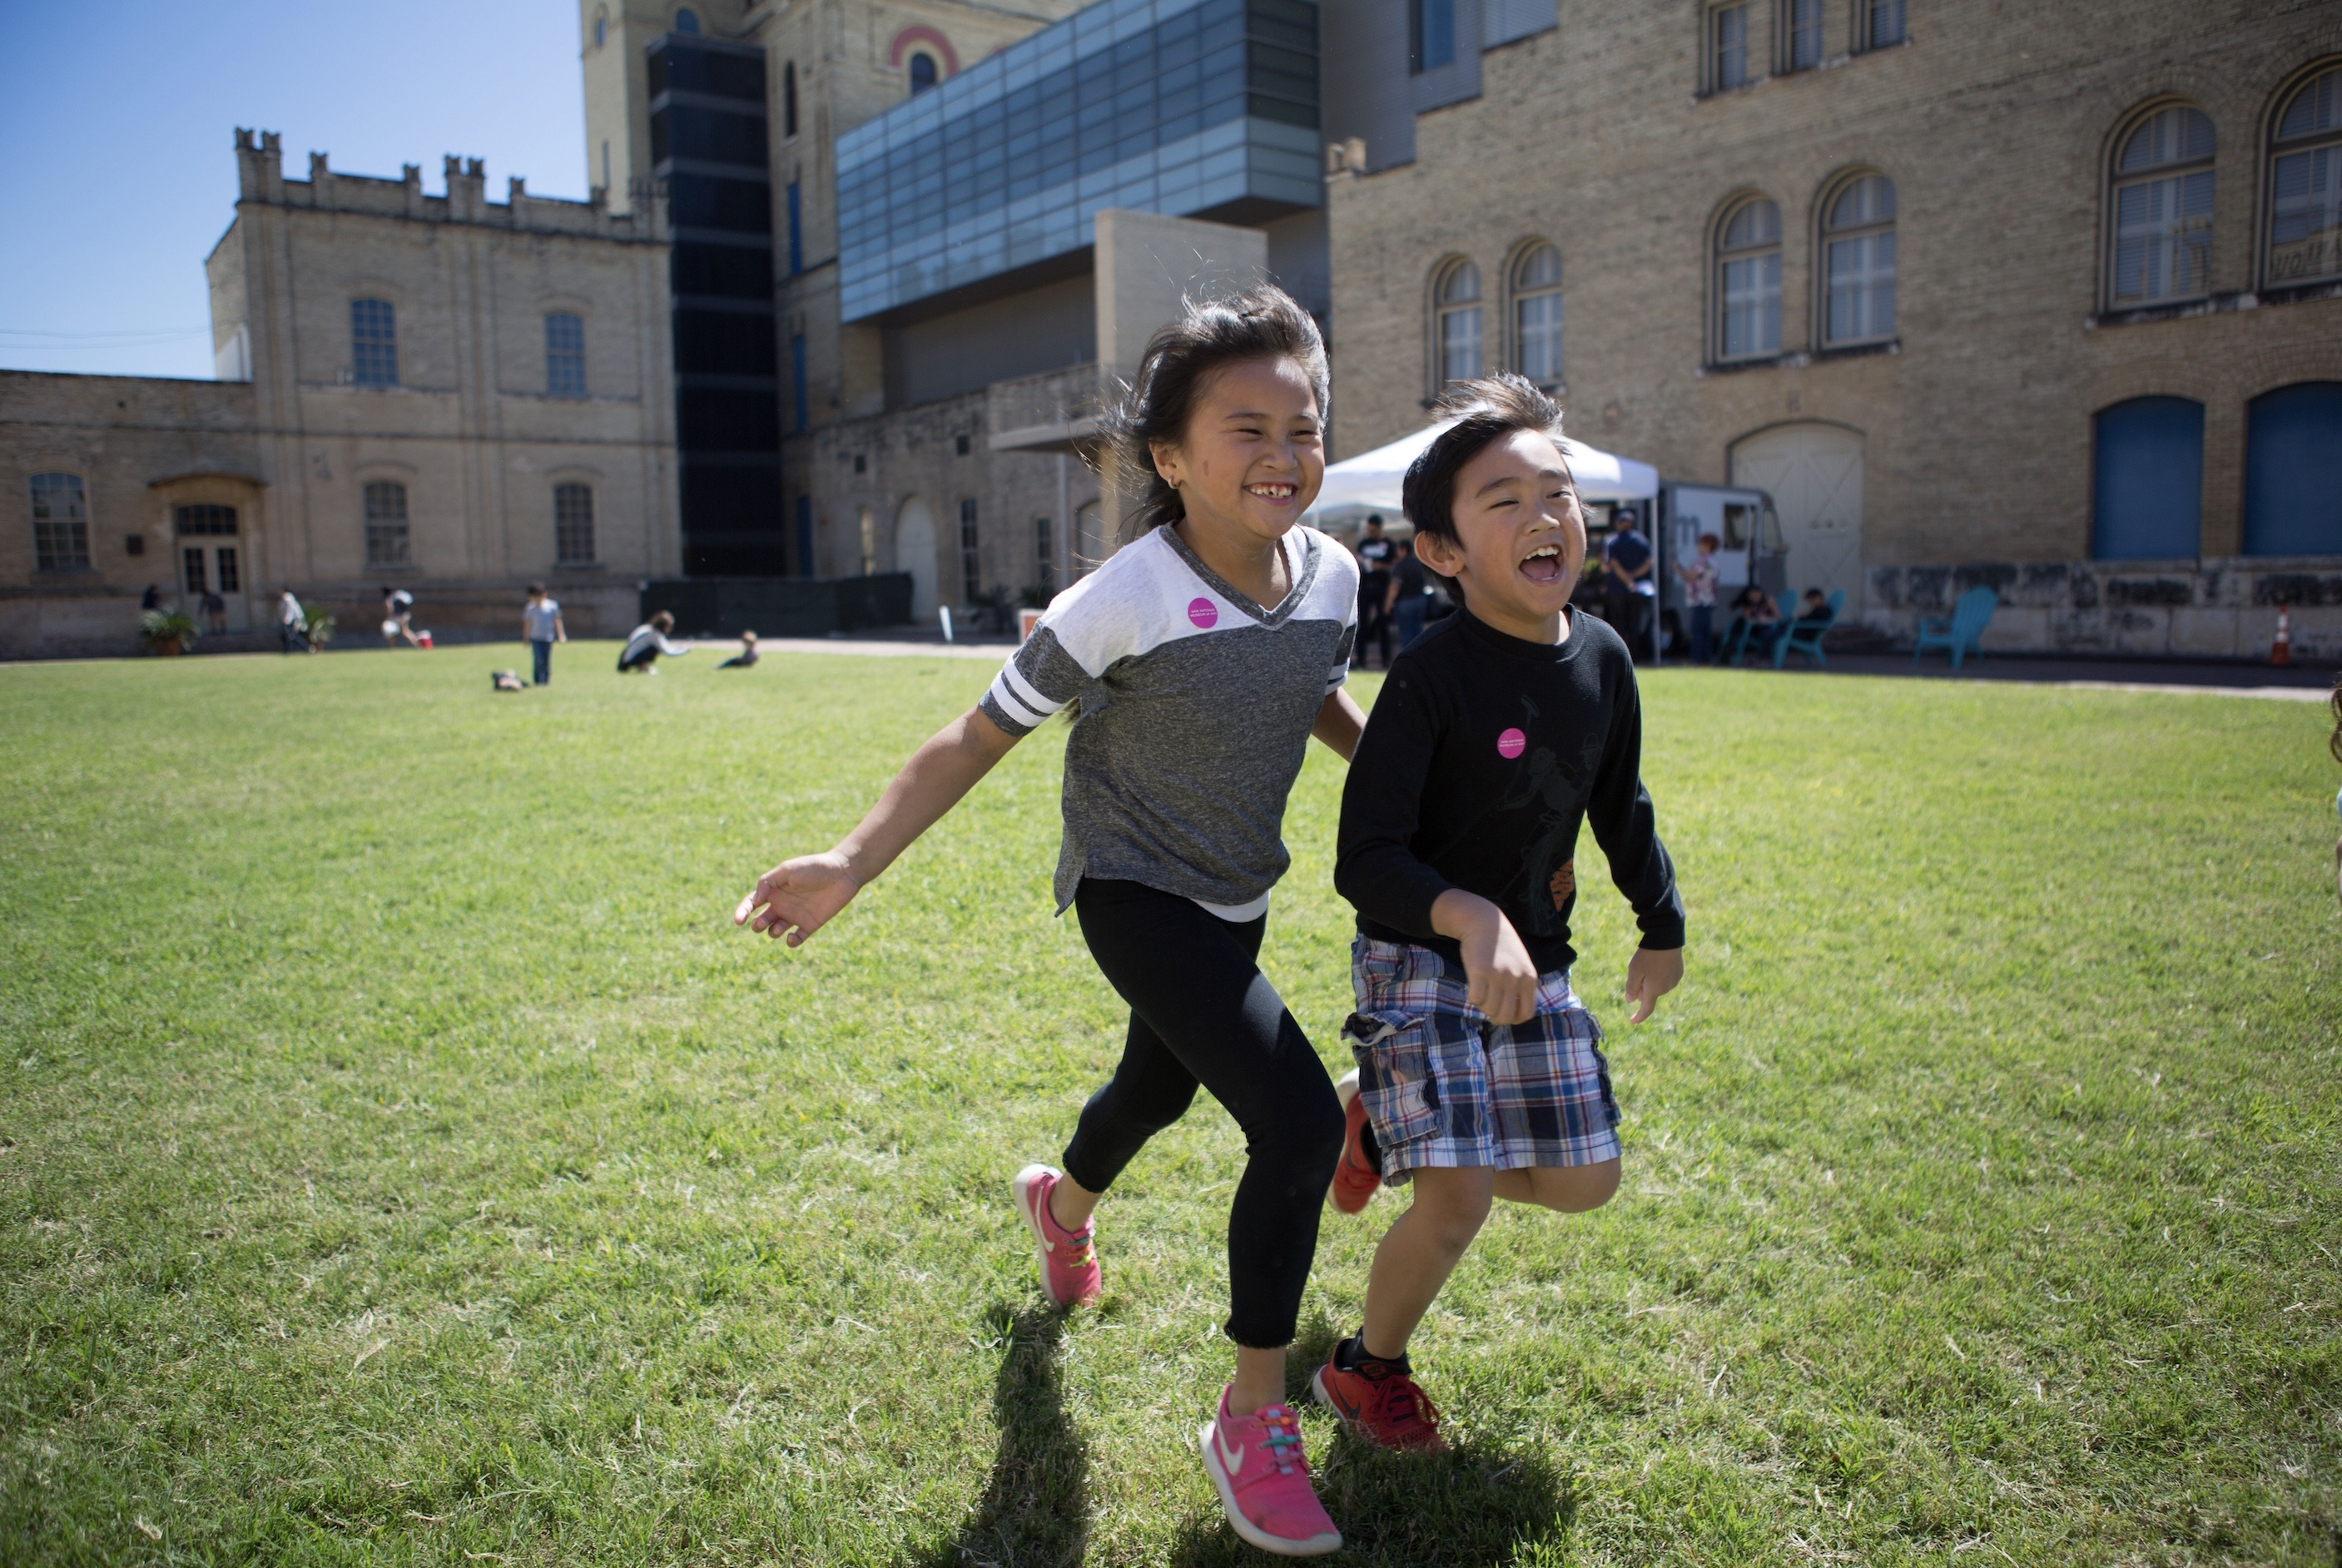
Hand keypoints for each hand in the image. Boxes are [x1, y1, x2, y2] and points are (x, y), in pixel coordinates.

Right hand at [734, 851, 860, 946]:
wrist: (843, 872)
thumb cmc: (814, 867)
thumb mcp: (787, 870)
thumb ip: (768, 883)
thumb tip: (754, 901)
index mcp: (774, 890)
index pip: (751, 903)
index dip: (742, 912)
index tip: (738, 921)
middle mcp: (782, 904)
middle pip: (761, 920)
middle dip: (757, 925)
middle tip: (760, 922)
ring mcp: (795, 915)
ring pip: (775, 931)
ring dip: (772, 932)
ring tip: (779, 926)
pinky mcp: (809, 925)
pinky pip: (795, 939)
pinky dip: (791, 942)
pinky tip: (791, 937)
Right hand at [1432, 890, 1539, 1025]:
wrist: (1486, 922)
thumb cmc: (1502, 947)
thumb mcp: (1521, 965)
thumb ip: (1521, 986)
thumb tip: (1515, 1014)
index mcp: (1529, 978)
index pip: (1526, 1014)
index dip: (1514, 1018)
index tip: (1504, 1012)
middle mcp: (1516, 979)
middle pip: (1505, 1016)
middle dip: (1495, 1016)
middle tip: (1488, 1005)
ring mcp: (1498, 975)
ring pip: (1488, 1009)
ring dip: (1482, 1005)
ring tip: (1481, 992)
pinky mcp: (1480, 971)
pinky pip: (1475, 999)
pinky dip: (1472, 997)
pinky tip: (1472, 986)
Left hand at [1622, 946, 1683, 1023]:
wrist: (1667, 939)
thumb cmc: (1648, 955)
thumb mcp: (1634, 971)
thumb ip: (1631, 987)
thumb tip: (1630, 1000)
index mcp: (1654, 990)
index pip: (1646, 1009)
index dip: (1639, 1016)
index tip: (1632, 1021)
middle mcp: (1666, 989)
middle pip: (1650, 993)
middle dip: (1642, 987)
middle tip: (1638, 970)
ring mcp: (1674, 980)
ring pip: (1658, 985)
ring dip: (1651, 979)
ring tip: (1650, 961)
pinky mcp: (1679, 972)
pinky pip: (1666, 977)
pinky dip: (1660, 973)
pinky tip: (1658, 960)